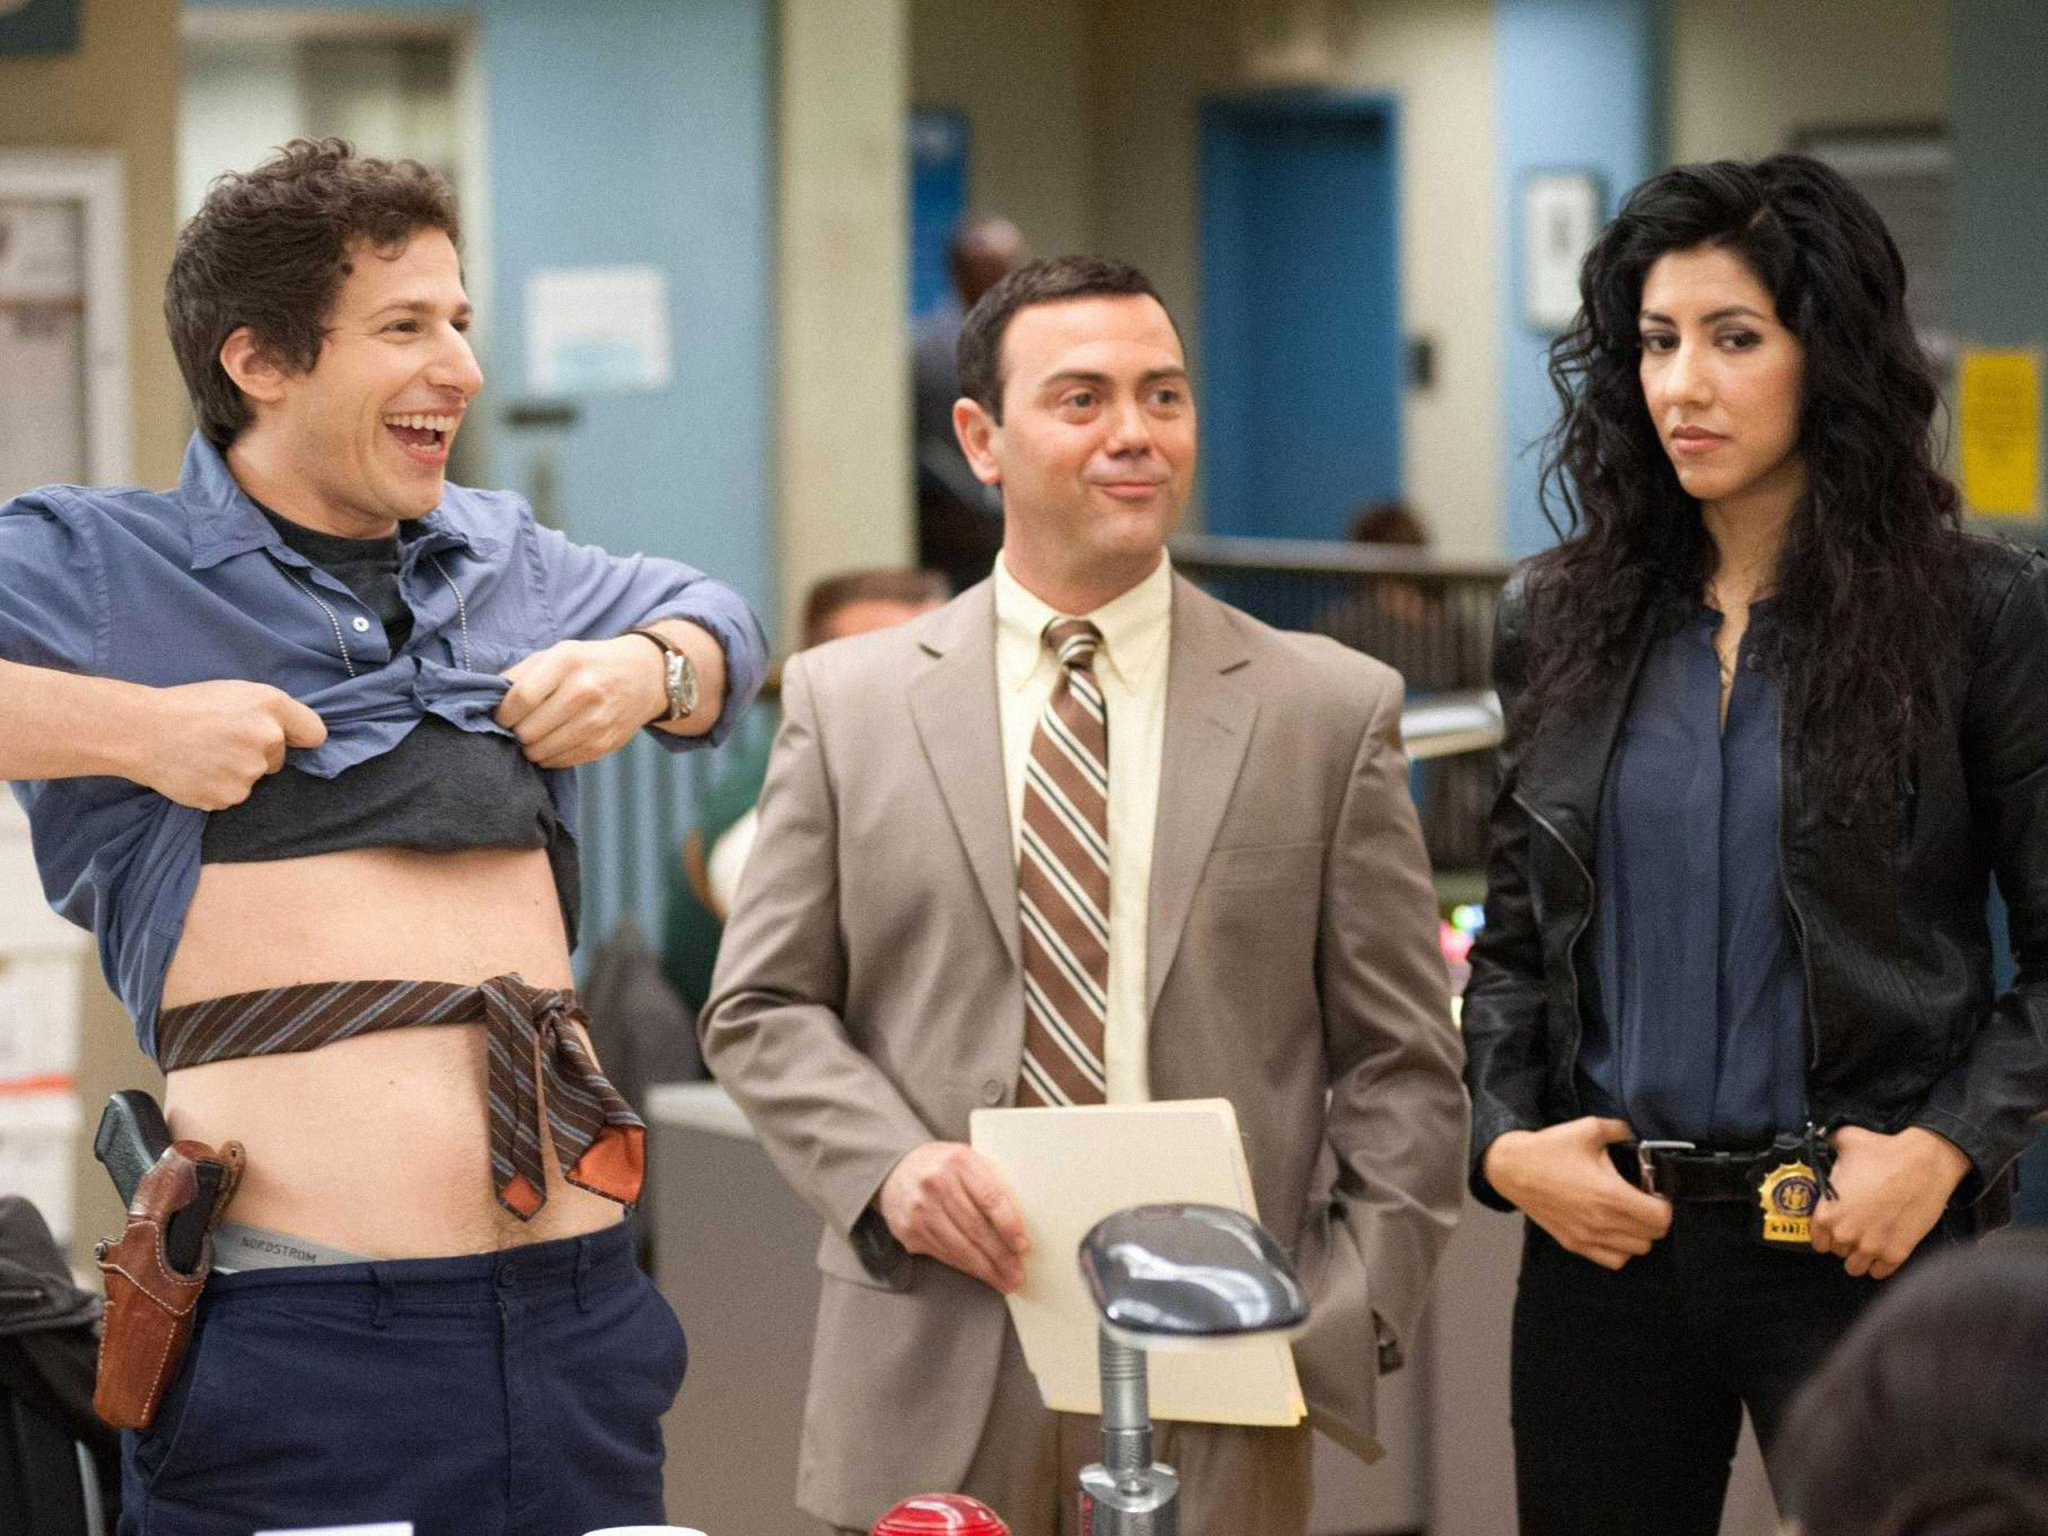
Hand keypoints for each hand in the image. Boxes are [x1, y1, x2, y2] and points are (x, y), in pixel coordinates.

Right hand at [134, 680, 327, 809]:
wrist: (141, 731)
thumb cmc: (186, 706)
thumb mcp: (236, 692)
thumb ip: (271, 712)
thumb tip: (295, 735)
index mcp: (272, 706)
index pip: (314, 733)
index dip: (300, 738)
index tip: (291, 740)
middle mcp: (268, 739)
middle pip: (278, 759)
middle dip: (257, 753)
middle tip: (221, 740)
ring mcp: (250, 771)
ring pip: (254, 779)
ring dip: (236, 772)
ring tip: (203, 754)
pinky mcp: (229, 796)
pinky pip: (231, 795)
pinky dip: (217, 787)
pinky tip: (196, 770)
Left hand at [495, 637, 666, 768]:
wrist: (645, 676)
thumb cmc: (589, 664)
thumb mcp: (557, 654)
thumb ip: (520, 674)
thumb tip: (487, 701)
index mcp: (567, 662)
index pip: (520, 699)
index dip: (502, 714)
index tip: (502, 716)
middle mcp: (584, 691)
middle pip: (528, 730)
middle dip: (516, 732)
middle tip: (519, 727)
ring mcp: (597, 721)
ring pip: (541, 751)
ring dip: (530, 748)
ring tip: (536, 735)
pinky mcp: (604, 744)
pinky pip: (561, 761)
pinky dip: (550, 756)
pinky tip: (555, 741)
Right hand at [876, 1141, 1029, 1292]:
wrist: (894, 1171)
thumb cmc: (944, 1168)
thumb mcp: (967, 1162)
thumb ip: (990, 1183)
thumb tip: (1021, 1224)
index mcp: (959, 1161)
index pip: (990, 1198)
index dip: (1009, 1225)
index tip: (1022, 1246)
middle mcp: (936, 1183)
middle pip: (976, 1228)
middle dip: (1001, 1256)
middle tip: (1018, 1274)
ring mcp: (920, 1209)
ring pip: (960, 1247)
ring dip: (986, 1269)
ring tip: (1005, 1281)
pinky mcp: (909, 1231)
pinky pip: (944, 1254)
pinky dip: (965, 1267)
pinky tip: (980, 1274)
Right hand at [1483, 1117, 1672, 1269]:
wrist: (1512, 1168)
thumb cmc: (1549, 1149)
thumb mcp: (1588, 1129)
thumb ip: (1620, 1130)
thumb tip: (1636, 1135)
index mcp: (1611, 1195)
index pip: (1661, 1218)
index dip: (1664, 1203)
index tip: (1654, 1192)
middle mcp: (1602, 1222)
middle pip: (1653, 1236)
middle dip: (1654, 1217)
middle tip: (1642, 1200)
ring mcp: (1588, 1237)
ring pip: (1637, 1251)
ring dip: (1639, 1233)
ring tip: (1627, 1214)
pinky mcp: (1575, 1244)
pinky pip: (1614, 1260)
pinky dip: (1621, 1248)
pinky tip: (1612, 1228)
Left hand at [1811, 1126, 1967, 1278]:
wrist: (1924, 1163)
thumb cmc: (1884, 1152)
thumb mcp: (1846, 1140)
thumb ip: (1827, 1141)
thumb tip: (1821, 1136)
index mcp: (1827, 1213)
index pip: (1817, 1240)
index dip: (1826, 1233)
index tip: (1836, 1227)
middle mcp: (1845, 1234)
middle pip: (1837, 1252)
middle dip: (1846, 1242)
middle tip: (1858, 1228)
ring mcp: (1871, 1247)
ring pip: (1856, 1267)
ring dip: (1861, 1257)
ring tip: (1869, 1241)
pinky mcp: (1896, 1254)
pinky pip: (1880, 1272)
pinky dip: (1881, 1265)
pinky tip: (1885, 1248)